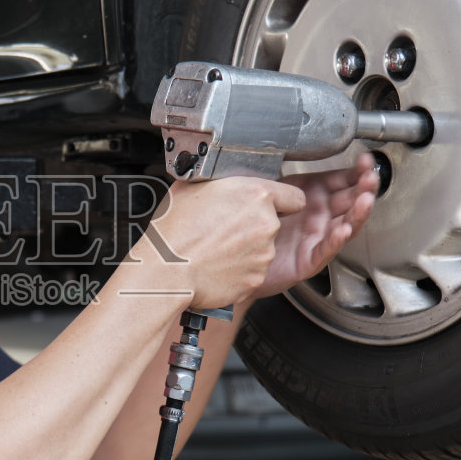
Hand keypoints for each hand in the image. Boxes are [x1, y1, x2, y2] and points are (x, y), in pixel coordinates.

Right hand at [134, 175, 308, 309]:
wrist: (166, 271)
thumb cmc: (174, 231)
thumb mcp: (192, 187)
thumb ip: (221, 182)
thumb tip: (223, 180)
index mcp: (255, 195)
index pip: (294, 197)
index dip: (282, 201)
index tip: (272, 206)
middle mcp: (266, 224)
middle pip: (273, 223)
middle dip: (254, 225)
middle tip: (225, 228)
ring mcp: (263, 254)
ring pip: (262, 249)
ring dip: (246, 248)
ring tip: (216, 248)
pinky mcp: (256, 279)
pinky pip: (252, 271)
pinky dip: (239, 269)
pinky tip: (216, 264)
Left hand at [253, 153, 380, 298]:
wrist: (238, 256)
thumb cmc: (253, 223)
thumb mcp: (268, 190)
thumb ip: (284, 176)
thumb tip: (294, 154)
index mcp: (311, 196)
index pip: (339, 181)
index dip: (354, 172)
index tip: (365, 161)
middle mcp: (318, 216)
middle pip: (348, 201)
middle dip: (363, 189)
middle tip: (371, 177)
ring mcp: (316, 238)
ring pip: (345, 225)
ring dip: (358, 213)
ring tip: (366, 200)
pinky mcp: (308, 260)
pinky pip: (326, 249)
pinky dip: (336, 240)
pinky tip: (344, 230)